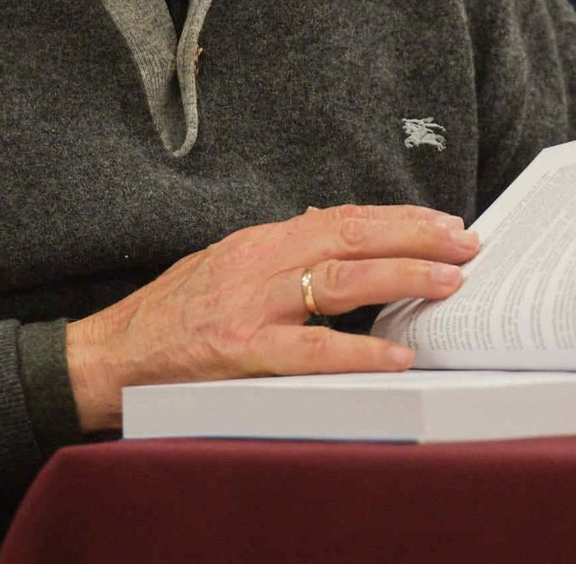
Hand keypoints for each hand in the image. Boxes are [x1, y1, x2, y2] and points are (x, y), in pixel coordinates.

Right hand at [65, 204, 479, 430]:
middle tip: (466, 244)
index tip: (442, 221)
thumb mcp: (222, 264)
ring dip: (403, 278)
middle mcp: (258, 266)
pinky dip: (360, 352)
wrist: (109, 357)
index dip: (397, 217)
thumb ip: (276, 249)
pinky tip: (398, 354)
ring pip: (341, 282)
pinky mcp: (243, 355)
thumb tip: (325, 221)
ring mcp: (252, 310)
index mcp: (257, 243)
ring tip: (450, 282)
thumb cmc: (167, 314)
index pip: (340, 218)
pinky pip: (312, 353)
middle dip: (415, 237)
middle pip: (350, 238)